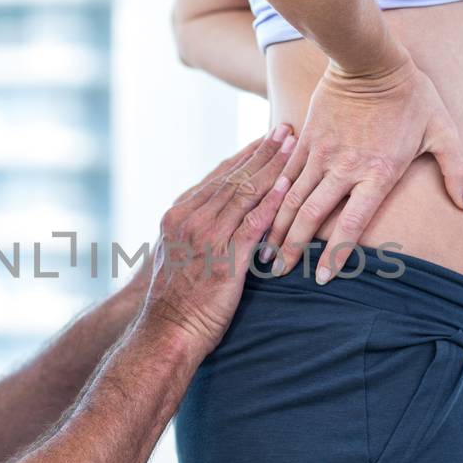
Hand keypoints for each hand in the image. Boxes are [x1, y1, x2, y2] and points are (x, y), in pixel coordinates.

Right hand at [141, 125, 295, 353]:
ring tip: (295, 147)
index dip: (245, 156)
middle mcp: (190, 220)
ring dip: (273, 168)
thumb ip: (193, 233)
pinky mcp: (224, 260)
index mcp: (178, 216)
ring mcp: (206, 238)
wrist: (168, 332)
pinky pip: (252, 224)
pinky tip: (290, 186)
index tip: (265, 139)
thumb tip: (214, 219)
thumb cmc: (176, 301)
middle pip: (234, 178)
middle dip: (263, 152)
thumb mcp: (176, 256)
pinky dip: (272, 203)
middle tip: (286, 130)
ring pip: (245, 194)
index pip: (218, 177)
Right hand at [264, 50, 462, 282]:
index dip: (335, 255)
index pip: (352, 225)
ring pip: (292, 197)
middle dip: (292, 248)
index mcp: (378, 174)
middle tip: (277, 271)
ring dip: (275, 225)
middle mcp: (345, 168)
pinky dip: (273, 195)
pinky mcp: (308, 137)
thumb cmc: (412, 96)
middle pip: (312, 217)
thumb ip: (456, 169)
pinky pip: (287, 172)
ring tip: (264, 248)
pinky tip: (262, 211)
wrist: (370, 60)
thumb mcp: (443, 131)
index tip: (322, 277)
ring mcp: (322, 153)